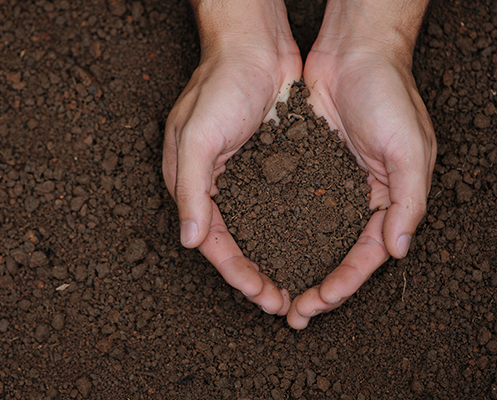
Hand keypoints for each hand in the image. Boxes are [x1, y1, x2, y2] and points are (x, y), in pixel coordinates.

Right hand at [162, 0, 301, 314]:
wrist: (255, 46)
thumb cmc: (219, 84)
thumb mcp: (197, 135)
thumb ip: (191, 188)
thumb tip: (188, 240)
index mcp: (191, 183)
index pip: (212, 242)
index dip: (236, 273)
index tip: (262, 296)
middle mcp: (214, 186)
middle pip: (234, 244)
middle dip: (255, 276)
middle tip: (282, 303)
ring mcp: (242, 177)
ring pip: (256, 232)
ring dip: (273, 260)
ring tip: (296, 285)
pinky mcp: (269, 166)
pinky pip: (276, 208)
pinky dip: (289, 230)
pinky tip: (309, 246)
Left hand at [287, 0, 435, 328]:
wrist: (352, 52)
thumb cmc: (388, 94)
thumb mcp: (410, 149)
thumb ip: (408, 201)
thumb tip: (399, 250)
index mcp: (389, 199)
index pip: (366, 255)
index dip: (344, 283)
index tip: (318, 304)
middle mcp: (359, 197)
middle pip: (336, 254)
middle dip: (316, 285)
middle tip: (291, 313)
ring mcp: (329, 183)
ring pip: (310, 236)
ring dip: (293, 264)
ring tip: (270, 289)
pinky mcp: (304, 166)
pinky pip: (290, 204)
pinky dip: (277, 227)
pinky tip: (258, 246)